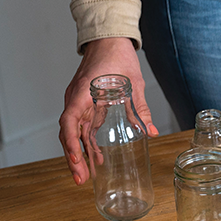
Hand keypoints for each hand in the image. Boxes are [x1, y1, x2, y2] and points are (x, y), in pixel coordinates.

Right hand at [58, 37, 157, 184]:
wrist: (109, 40)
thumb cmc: (118, 57)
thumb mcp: (134, 83)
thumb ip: (140, 108)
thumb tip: (151, 132)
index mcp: (83, 93)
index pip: (70, 122)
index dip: (71, 143)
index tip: (76, 159)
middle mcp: (76, 100)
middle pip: (69, 133)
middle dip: (74, 158)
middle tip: (81, 180)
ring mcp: (80, 103)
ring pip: (75, 133)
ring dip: (79, 155)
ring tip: (86, 177)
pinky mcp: (86, 104)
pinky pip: (83, 127)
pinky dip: (87, 143)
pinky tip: (96, 158)